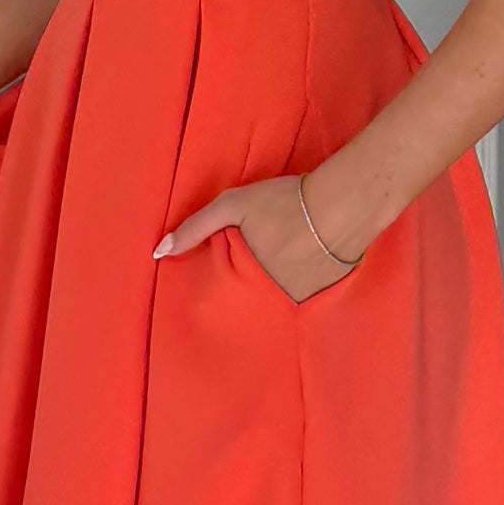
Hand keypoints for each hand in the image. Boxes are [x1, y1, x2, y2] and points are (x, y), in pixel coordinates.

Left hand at [153, 173, 360, 302]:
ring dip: (275, 285)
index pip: (223, 292)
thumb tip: (160, 251)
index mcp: (245, 279)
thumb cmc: (285, 202)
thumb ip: (196, 227)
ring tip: (287, 257)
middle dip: (250, 283)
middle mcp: (269, 298)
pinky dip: (298, 285)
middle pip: (250, 296)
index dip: (225, 280)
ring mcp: (295, 302)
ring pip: (275, 298)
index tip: (231, 266)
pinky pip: (300, 298)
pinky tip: (305, 263)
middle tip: (266, 255)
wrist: (343, 205)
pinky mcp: (319, 300)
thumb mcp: (233, 205)